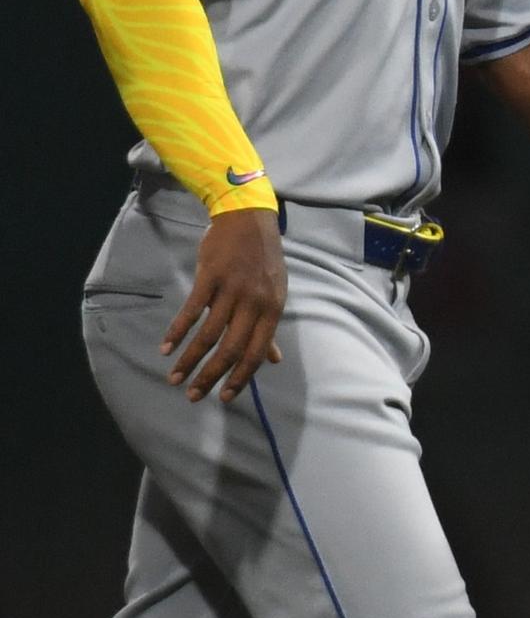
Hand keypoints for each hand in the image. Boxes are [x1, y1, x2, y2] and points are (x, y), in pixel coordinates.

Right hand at [167, 208, 286, 402]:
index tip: (224, 397)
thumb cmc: (263, 260)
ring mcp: (232, 289)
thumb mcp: (275, 294)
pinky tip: (166, 348)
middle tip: (193, 395)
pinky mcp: (210, 276)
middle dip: (210, 376)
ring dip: (189, 359)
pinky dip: (178, 331)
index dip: (240, 378)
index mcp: (273, 310)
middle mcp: (254, 303)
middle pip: (231, 348)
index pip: (256, 353)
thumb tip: (274, 360)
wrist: (249, 219)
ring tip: (174, 377)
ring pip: (209, 333)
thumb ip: (269, 328)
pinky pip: (192, 310)